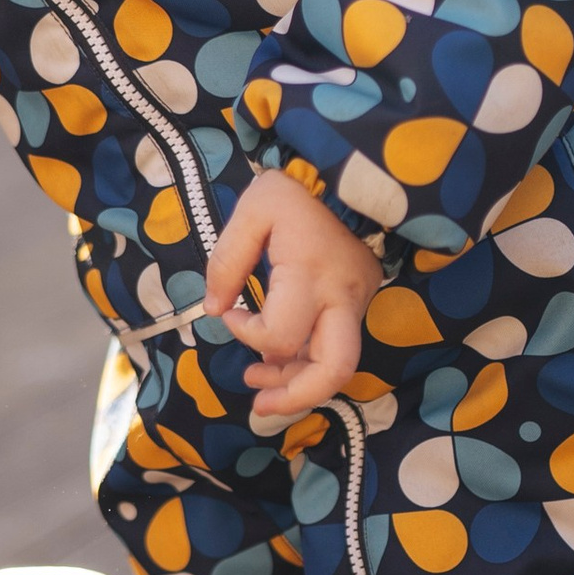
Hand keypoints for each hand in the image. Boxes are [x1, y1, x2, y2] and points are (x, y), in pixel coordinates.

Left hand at [203, 169, 382, 414]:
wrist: (350, 170)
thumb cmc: (298, 188)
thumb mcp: (253, 211)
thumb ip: (227, 261)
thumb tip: (214, 309)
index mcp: (312, 277)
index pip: (279, 334)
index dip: (246, 334)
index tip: (228, 312)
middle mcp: (342, 298)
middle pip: (334, 369)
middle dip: (295, 396)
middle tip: (257, 405)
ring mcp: (356, 302)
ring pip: (337, 365)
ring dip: (297, 384)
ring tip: (258, 387)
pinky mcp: (360, 300)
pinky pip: (335, 345)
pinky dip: (306, 362)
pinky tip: (278, 363)